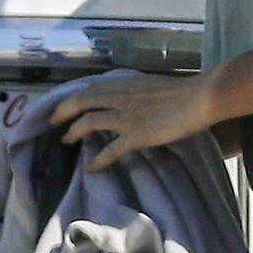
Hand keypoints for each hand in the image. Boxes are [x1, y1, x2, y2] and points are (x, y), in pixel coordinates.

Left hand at [50, 73, 216, 171]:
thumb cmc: (184, 91)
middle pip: (80, 101)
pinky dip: (97, 161)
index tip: (65, 103)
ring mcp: (125, 116)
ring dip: (73, 132)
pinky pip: (109, 150)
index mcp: (124, 83)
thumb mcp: (152, 85)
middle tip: (53, 122)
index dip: (74, 96)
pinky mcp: (135, 135)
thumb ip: (136, 92)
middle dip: (62, 112)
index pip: (90, 88)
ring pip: (88, 122)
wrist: (199, 98)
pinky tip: (90, 169)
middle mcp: (119, 97)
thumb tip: (129, 100)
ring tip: (65, 141)